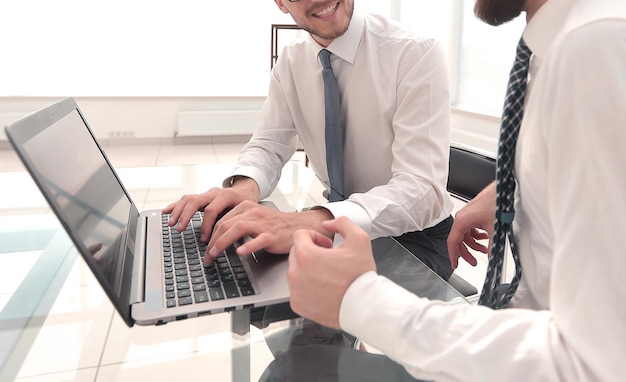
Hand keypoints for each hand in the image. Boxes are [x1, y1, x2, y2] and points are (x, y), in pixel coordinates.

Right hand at [163, 176, 259, 242]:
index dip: (206, 225)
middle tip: (180, 228)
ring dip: (178, 211)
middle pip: (196, 201)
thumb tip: (229, 238)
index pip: (211, 210)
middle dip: (186, 216)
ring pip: (188, 199)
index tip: (205, 240)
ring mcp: (206, 194)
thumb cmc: (247, 203)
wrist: (246, 191)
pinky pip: (186, 199)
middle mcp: (214, 193)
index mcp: (226, 196)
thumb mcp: (247, 212)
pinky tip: (166, 211)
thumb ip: (237, 222)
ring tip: (171, 223)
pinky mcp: (201, 197)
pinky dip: (175, 206)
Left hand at [206, 202, 333, 261]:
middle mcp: (252, 212)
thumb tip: (218, 237)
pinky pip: (258, 240)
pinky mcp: (272, 235)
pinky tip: (240, 253)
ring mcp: (262, 224)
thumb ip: (238, 224)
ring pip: (236, 229)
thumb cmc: (276, 226)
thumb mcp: (254, 218)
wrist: (299, 226)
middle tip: (206, 256)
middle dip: (211, 242)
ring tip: (214, 255)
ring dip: (221, 243)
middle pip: (225, 224)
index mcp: (246, 207)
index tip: (205, 248)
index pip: (221, 220)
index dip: (209, 235)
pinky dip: (247, 246)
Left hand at [288, 217, 375, 328]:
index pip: (299, 235)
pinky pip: (297, 289)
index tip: (326, 246)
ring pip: (296, 271)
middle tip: (329, 260)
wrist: (364, 308)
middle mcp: (296, 273)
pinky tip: (324, 289)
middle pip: (296, 253)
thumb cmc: (360, 277)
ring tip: (328, 275)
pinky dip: (307, 287)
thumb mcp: (359, 239)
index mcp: (306, 255)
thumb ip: (342, 223)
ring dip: (308, 269)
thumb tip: (327, 224)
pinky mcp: (297, 304)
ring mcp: (295, 291)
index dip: (315, 236)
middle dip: (311, 252)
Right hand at [447, 182, 495, 268]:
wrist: (502, 191)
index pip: (452, 242)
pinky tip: (486, 237)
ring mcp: (467, 216)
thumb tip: (491, 257)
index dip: (453, 256)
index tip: (454, 264)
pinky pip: (471, 229)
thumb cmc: (495, 203)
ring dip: (474, 243)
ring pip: (466, 235)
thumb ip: (491, 246)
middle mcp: (462, 218)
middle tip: (473, 261)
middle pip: (459, 240)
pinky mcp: (473, 214)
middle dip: (467, 252)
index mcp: (462, 221)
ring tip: (484, 249)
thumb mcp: (494, 229)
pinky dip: (477, 235)